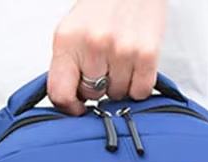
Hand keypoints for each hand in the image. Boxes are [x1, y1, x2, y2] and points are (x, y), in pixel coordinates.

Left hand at [48, 0, 166, 114]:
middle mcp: (94, 45)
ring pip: (117, 95)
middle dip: (97, 86)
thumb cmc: (102, 6)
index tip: (77, 106)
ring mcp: (122, 50)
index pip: (60, 93)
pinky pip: (140, 92)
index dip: (69, 107)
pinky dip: (138, 85)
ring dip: (120, 84)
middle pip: (92, 95)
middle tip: (104, 65)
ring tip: (120, 59)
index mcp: (68, 40)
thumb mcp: (72, 31)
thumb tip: (70, 102)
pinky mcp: (147, 54)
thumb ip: (67, 65)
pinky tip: (135, 65)